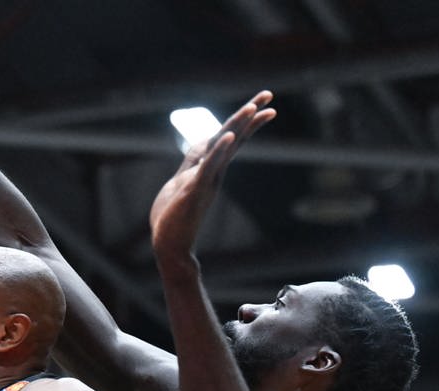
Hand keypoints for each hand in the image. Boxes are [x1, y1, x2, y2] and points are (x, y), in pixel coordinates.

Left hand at [149, 91, 275, 264]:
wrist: (169, 246)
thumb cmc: (172, 218)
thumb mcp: (182, 182)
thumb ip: (192, 166)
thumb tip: (199, 150)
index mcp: (209, 169)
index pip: (228, 139)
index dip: (241, 121)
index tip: (258, 105)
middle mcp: (213, 173)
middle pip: (233, 137)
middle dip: (248, 115)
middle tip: (268, 95)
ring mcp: (206, 181)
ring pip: (224, 149)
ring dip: (238, 127)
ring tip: (253, 108)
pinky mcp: (195, 191)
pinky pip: (208, 167)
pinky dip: (218, 152)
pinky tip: (228, 137)